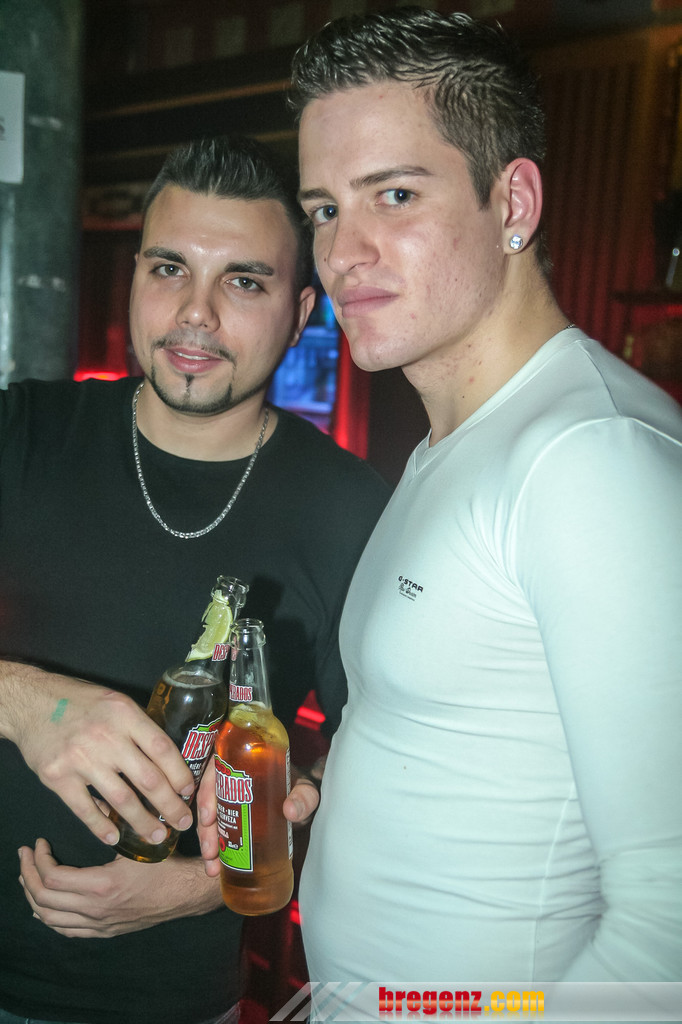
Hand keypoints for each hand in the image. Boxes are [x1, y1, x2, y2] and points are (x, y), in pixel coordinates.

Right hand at [0, 663, 194, 845]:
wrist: (32, 702)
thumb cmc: (79, 701)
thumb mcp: (115, 703)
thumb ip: (137, 727)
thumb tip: (164, 760)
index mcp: (125, 714)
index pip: (161, 748)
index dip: (179, 774)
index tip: (189, 791)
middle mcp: (106, 736)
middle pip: (148, 779)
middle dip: (169, 806)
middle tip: (182, 822)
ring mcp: (81, 758)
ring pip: (121, 799)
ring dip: (142, 822)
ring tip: (156, 836)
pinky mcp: (58, 777)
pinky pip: (85, 809)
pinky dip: (101, 827)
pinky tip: (114, 837)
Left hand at [18, 838, 221, 937]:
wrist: (184, 894)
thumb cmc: (164, 865)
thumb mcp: (139, 839)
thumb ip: (113, 820)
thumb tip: (93, 799)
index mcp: (101, 886)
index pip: (52, 877)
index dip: (39, 860)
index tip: (39, 843)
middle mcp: (95, 910)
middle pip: (43, 899)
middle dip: (28, 875)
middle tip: (26, 856)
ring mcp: (98, 924)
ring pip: (50, 918)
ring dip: (33, 896)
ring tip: (29, 876)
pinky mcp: (103, 931)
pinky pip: (65, 930)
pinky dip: (48, 917)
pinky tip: (43, 905)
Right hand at [197, 755, 325, 877]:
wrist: (303, 803)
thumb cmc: (300, 790)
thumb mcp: (305, 789)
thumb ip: (304, 797)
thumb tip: (289, 811)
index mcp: (245, 761)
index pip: (216, 768)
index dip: (206, 791)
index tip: (209, 817)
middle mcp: (232, 779)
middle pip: (208, 798)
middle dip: (205, 826)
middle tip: (210, 849)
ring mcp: (230, 800)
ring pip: (208, 817)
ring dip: (207, 841)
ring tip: (211, 864)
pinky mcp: (231, 818)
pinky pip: (215, 829)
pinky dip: (213, 848)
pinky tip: (214, 865)